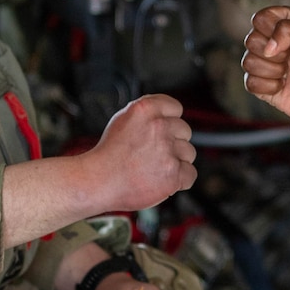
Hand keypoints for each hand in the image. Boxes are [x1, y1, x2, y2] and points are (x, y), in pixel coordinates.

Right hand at [84, 94, 196, 211]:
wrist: (98, 181)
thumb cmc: (108, 155)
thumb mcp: (123, 119)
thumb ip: (148, 113)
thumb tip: (169, 115)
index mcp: (145, 109)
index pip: (176, 108)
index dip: (169, 121)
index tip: (161, 132)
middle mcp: (158, 126)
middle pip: (185, 131)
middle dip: (173, 142)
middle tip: (153, 153)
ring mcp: (167, 150)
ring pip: (188, 153)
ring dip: (176, 161)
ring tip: (154, 168)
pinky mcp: (173, 174)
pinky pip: (190, 174)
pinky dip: (180, 180)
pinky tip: (162, 180)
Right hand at [243, 5, 289, 129]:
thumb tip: (268, 47)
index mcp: (284, 22)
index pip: (262, 18)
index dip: (273, 31)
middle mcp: (270, 40)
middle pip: (251, 39)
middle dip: (275, 54)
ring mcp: (263, 61)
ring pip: (248, 62)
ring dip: (273, 71)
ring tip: (289, 73)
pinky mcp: (258, 82)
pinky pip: (249, 82)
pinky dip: (269, 87)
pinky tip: (282, 86)